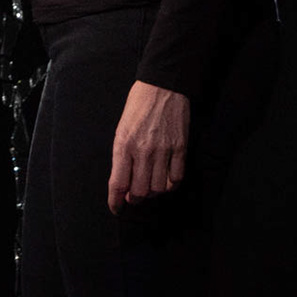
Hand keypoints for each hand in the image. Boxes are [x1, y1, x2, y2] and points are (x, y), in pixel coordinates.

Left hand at [108, 80, 189, 214]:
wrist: (162, 87)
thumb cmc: (138, 107)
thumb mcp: (121, 129)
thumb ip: (122, 156)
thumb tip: (124, 182)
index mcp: (123, 144)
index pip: (118, 183)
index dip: (115, 201)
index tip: (116, 208)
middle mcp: (143, 150)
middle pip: (139, 191)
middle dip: (135, 199)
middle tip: (133, 196)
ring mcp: (163, 150)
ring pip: (158, 188)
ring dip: (152, 192)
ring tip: (149, 185)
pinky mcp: (180, 148)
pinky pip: (176, 178)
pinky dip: (170, 184)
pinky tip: (166, 180)